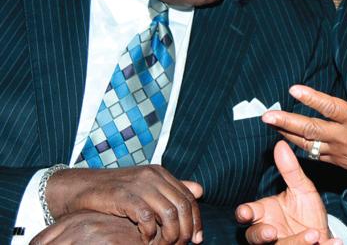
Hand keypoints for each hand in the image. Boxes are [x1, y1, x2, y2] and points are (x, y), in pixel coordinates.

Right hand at [45, 166, 202, 243]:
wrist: (81, 187)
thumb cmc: (115, 191)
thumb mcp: (146, 187)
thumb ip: (171, 189)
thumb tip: (200, 191)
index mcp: (161, 173)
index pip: (188, 197)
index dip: (196, 219)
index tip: (198, 238)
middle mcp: (153, 176)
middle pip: (182, 205)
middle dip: (186, 230)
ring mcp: (138, 185)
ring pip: (168, 213)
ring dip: (170, 235)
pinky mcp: (124, 196)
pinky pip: (146, 217)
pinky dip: (150, 233)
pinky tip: (146, 240)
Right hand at [235, 141, 340, 244]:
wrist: (322, 233)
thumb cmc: (305, 210)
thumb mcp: (301, 188)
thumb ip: (290, 170)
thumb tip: (280, 144)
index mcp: (264, 213)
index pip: (248, 213)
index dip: (245, 213)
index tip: (246, 212)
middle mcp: (269, 232)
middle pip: (256, 237)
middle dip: (262, 235)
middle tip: (273, 232)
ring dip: (296, 243)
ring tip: (313, 235)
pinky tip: (335, 243)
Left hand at [262, 66, 346, 190]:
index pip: (330, 107)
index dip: (311, 98)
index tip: (293, 90)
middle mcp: (346, 137)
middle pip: (310, 129)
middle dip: (286, 122)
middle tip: (267, 116)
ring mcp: (341, 152)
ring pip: (309, 144)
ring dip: (288, 135)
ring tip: (271, 126)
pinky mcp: (341, 162)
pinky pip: (316, 156)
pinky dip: (300, 148)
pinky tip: (289, 142)